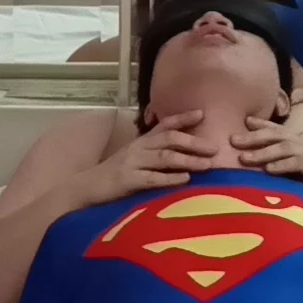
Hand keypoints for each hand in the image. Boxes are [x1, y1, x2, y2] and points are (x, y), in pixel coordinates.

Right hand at [73, 110, 216, 205]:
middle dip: (193, 142)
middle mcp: (139, 148)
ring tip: (207, 165)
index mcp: (142, 141)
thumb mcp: (135, 158)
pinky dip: (170, 178)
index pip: (164, 125)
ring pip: (164, 157)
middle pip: (169, 139)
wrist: (87, 188)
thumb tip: (183, 153)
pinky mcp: (128, 180)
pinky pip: (152, 178)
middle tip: (214, 147)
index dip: (183, 118)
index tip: (202, 114)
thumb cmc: (115, 175)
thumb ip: (155, 154)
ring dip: (188, 160)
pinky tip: (185, 179)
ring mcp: (133, 163)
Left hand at [232, 116, 302, 185]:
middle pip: (278, 134)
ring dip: (264, 152)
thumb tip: (247, 162)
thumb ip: (273, 165)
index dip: (261, 124)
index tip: (244, 121)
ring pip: (286, 147)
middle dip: (255, 136)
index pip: (277, 129)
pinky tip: (268, 170)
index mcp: (298, 143)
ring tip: (245, 158)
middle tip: (234, 140)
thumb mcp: (288, 173)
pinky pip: (299, 162)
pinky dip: (282, 165)